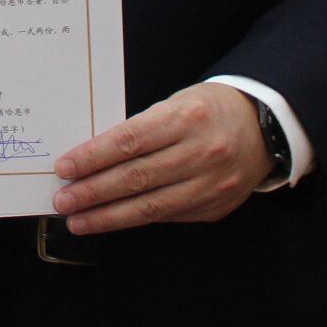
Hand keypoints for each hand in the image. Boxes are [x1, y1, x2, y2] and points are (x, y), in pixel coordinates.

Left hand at [51, 82, 268, 233]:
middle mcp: (201, 153)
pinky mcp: (215, 208)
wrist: (263, 127)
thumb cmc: (207, 110)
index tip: (64, 168)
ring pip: (150, 206)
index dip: (92, 158)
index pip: (129, 141)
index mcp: (186, 118)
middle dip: (93, 193)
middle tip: (63, 201)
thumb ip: (139, 130)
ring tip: (79, 221)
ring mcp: (211, 185)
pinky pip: (168, 216)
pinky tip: (113, 220)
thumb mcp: (175, 104)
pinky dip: (137, 219)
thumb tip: (93, 158)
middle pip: (136, 178)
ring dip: (108, 217)